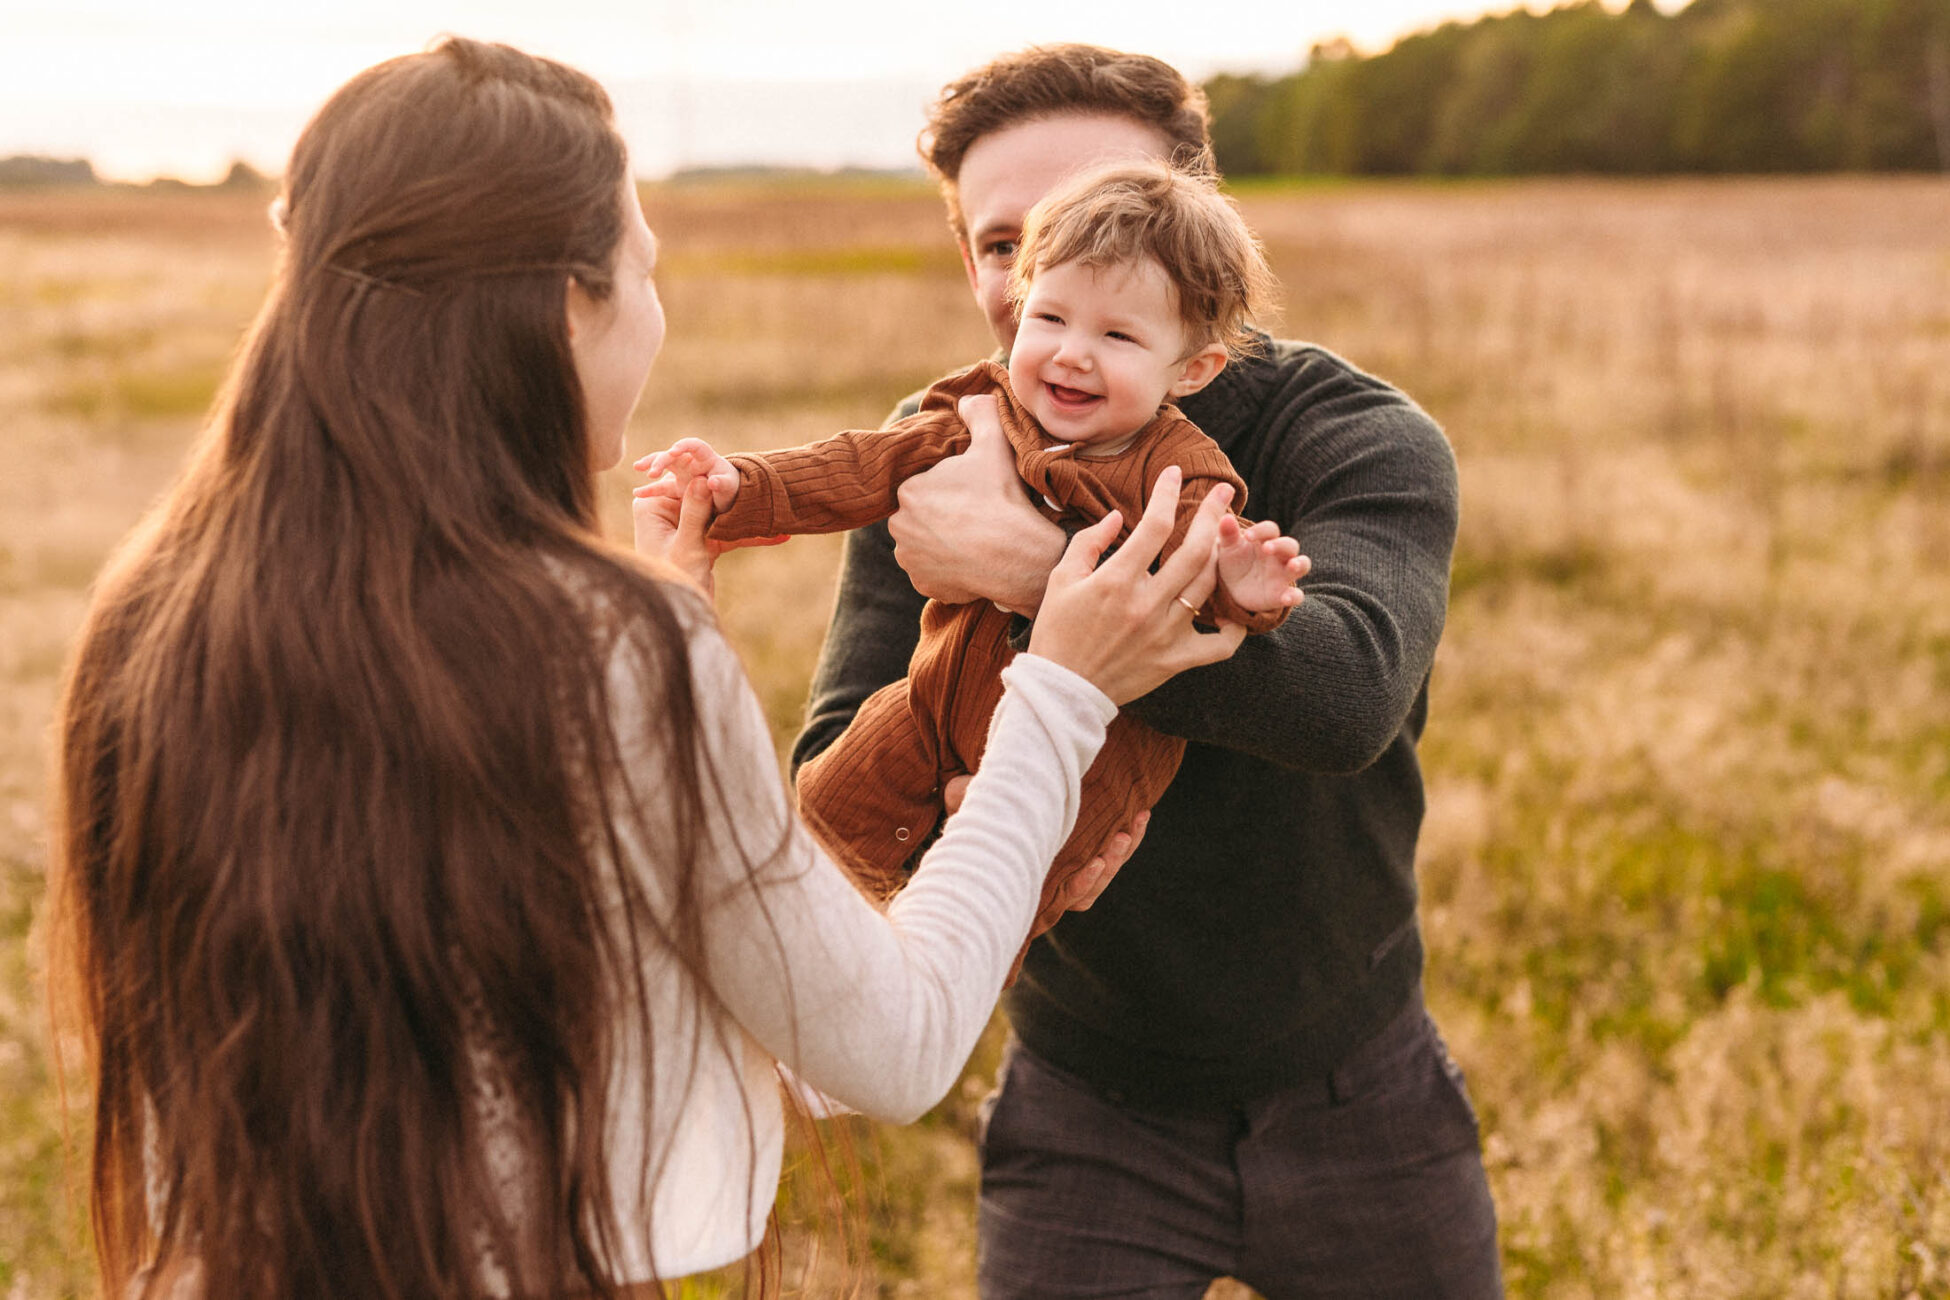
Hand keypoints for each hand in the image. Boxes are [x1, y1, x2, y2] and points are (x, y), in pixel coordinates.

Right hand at [632, 436, 738, 513]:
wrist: (728, 501)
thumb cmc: (730, 491)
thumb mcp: (729, 489)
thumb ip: (721, 485)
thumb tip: (712, 481)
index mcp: (706, 458)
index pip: (694, 446)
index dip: (683, 446)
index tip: (673, 451)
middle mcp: (692, 463)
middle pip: (674, 455)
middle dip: (662, 460)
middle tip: (652, 471)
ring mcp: (683, 474)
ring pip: (664, 465)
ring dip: (652, 465)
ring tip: (638, 467)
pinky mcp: (678, 487)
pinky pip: (662, 486)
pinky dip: (650, 489)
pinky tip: (637, 493)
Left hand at [632, 477, 784, 596]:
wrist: (675, 613)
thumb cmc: (672, 581)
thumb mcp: (686, 545)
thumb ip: (694, 512)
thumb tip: (703, 479)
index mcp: (652, 507)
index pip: (683, 481)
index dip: (709, 476)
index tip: (733, 473)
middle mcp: (666, 512)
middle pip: (703, 494)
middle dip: (732, 495)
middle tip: (763, 487)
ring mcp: (685, 526)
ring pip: (718, 512)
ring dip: (745, 515)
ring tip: (776, 510)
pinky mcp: (701, 540)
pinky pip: (726, 531)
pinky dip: (747, 535)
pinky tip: (777, 535)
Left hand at [888, 393, 1064, 611]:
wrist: (1017, 554)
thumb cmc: (1002, 498)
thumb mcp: (994, 444)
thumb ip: (980, 413)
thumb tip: (969, 399)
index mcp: (908, 491)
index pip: (925, 487)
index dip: (950, 489)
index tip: (974, 494)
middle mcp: (899, 527)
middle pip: (921, 517)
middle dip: (942, 516)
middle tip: (975, 516)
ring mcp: (910, 561)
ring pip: (924, 546)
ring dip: (942, 543)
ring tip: (974, 539)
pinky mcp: (924, 586)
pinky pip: (933, 574)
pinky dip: (948, 569)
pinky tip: (971, 561)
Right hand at [947, 778, 1149, 987]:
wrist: (992, 811)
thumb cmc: (978, 819)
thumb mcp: (970, 808)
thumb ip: (963, 801)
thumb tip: (956, 790)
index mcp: (1028, 882)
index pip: (1060, 897)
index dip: (1081, 885)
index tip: (1095, 864)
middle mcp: (1049, 887)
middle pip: (1090, 890)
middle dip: (1109, 865)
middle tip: (1120, 838)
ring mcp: (1068, 874)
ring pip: (1104, 877)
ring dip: (1121, 853)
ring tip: (1132, 826)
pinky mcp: (1085, 857)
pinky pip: (1112, 858)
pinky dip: (1129, 840)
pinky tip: (1141, 816)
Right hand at [1028, 466, 1246, 704]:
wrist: (1062, 690)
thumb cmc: (1058, 631)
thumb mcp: (1060, 580)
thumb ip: (1089, 542)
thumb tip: (1118, 516)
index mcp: (1116, 581)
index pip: (1153, 525)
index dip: (1167, 493)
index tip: (1174, 474)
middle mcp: (1146, 604)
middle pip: (1195, 550)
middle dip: (1213, 514)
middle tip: (1222, 492)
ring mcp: (1165, 633)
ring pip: (1209, 586)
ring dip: (1222, 556)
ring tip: (1226, 538)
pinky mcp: (1176, 660)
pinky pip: (1219, 645)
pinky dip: (1234, 628)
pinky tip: (1234, 609)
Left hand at [1215, 515, 1309, 614]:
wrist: (1231, 590)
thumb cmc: (1234, 563)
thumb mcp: (1228, 548)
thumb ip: (1228, 534)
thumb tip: (1226, 518)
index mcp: (1265, 541)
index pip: (1270, 530)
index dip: (1261, 530)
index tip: (1247, 536)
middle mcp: (1279, 556)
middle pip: (1290, 545)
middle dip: (1281, 545)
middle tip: (1267, 548)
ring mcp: (1283, 575)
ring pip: (1302, 565)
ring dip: (1300, 564)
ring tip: (1293, 565)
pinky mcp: (1282, 594)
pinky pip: (1296, 594)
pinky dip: (1294, 596)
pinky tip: (1286, 598)